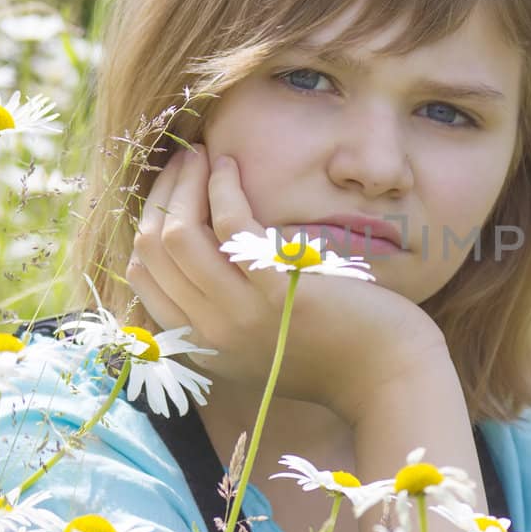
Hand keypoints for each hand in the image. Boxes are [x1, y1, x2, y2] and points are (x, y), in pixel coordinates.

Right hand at [126, 144, 450, 419]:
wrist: (387, 378)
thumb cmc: (334, 350)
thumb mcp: (262, 339)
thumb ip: (226, 308)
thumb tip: (203, 248)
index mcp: (200, 346)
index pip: (143, 274)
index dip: (149, 222)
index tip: (171, 191)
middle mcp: (209, 335)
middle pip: (153, 249)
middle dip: (162, 194)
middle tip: (182, 160)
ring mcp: (240, 316)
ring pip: (179, 234)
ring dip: (185, 183)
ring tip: (200, 154)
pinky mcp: (278, 292)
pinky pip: (231, 225)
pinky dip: (221, 187)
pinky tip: (230, 166)